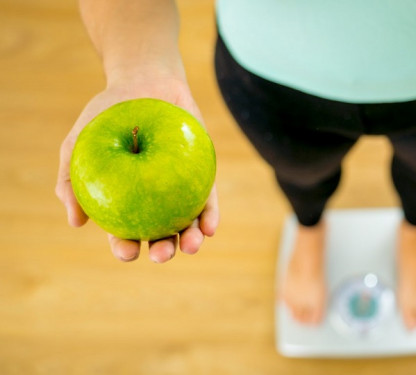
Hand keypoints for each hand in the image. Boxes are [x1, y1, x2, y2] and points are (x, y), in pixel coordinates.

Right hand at [56, 75, 219, 262]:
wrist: (144, 80)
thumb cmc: (108, 114)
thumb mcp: (80, 143)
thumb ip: (70, 180)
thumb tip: (76, 222)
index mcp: (125, 200)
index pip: (125, 232)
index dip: (126, 247)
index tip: (128, 252)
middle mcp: (154, 200)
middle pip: (160, 234)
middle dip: (162, 251)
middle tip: (161, 255)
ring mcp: (180, 189)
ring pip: (187, 222)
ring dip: (191, 239)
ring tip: (191, 246)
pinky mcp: (203, 174)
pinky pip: (208, 199)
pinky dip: (210, 215)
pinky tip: (210, 227)